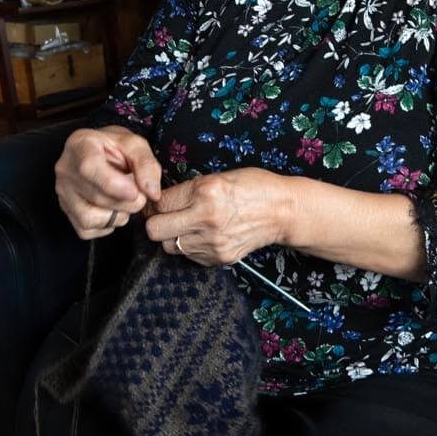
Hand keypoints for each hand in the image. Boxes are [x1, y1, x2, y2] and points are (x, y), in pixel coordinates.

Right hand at [54, 126, 162, 239]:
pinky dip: (106, 226)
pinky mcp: (66, 211)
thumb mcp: (135, 144)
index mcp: (80, 145)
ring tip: (125, 202)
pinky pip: (86, 230)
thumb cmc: (114, 147)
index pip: (89, 168)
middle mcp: (65, 170)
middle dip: (128, 202)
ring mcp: (63, 193)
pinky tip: (113, 210)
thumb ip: (146, 165)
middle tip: (140, 194)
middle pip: (97, 197)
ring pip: (89, 218)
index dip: (114, 185)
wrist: (98, 153)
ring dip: (117, 216)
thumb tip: (152, 193)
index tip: (135, 192)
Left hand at [145, 168, 290, 265]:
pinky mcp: (219, 258)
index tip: (156, 203)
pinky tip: (204, 234)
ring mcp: (212, 242)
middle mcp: (206, 219)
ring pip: (169, 246)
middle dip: (155, 222)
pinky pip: (189, 256)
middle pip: (155, 230)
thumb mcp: (218, 177)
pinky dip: (191, 246)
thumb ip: (188, 190)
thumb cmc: (252, 187)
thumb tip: (159, 200)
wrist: (282, 211)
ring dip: (173, 236)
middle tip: (165, 216)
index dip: (154, 202)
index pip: (159, 203)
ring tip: (188, 225)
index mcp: (205, 192)